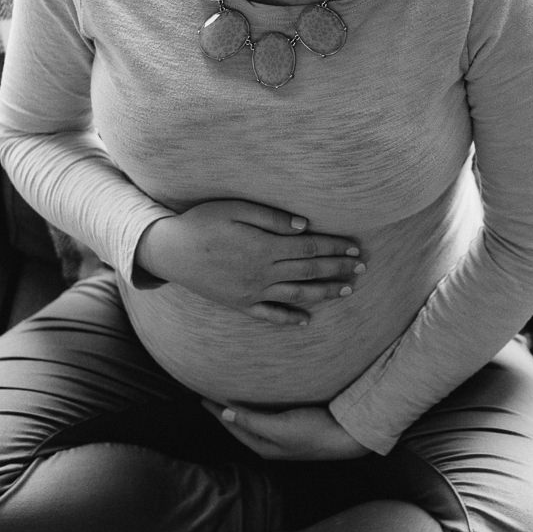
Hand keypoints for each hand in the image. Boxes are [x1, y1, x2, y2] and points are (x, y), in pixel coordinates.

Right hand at [136, 200, 362, 324]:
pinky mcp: (240, 304)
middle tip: (362, 268)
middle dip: (338, 269)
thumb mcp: (235, 209)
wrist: (169, 251)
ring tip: (347, 290)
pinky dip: (290, 320)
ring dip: (324, 293)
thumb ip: (272, 218)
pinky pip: (269, 315)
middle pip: (310, 271)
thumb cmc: (202, 222)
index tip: (355, 247)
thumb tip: (305, 226)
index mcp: (265, 247)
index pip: (310, 248)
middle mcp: (263, 273)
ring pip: (297, 295)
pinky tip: (306, 322)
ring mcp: (252, 292)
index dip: (335, 247)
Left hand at [202, 401, 371, 460]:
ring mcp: (283, 436)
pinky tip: (260, 400)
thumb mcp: (279, 426)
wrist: (346, 437)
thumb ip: (252, 420)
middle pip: (241, 425)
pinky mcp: (295, 427)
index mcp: (263, 445)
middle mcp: (270, 442)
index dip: (217, 413)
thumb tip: (225, 413)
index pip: (233, 426)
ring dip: (242, 410)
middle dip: (226, 413)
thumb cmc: (313, 431)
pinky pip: (268, 417)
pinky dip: (258, 408)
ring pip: (254, 421)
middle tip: (211, 397)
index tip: (202, 398)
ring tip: (230, 397)